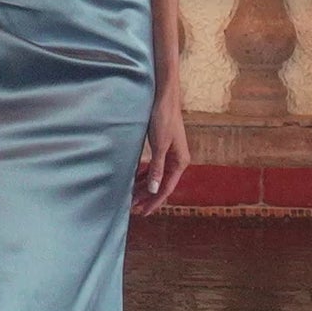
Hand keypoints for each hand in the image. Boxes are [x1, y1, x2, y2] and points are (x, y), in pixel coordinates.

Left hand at [131, 83, 188, 215]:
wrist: (164, 98)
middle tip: (132, 207)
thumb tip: (154, 189)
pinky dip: (144, 175)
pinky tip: (135, 181)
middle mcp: (177, 160)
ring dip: (144, 187)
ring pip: (156, 176)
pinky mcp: (162, 148)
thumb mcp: (159, 145)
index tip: (143, 212)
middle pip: (160, 184)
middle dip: (147, 196)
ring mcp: (169, 154)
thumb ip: (157, 168)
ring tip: (131, 197)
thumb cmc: (164, 119)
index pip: (166, 188)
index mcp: (180, 162)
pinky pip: (154, 167)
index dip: (154, 202)